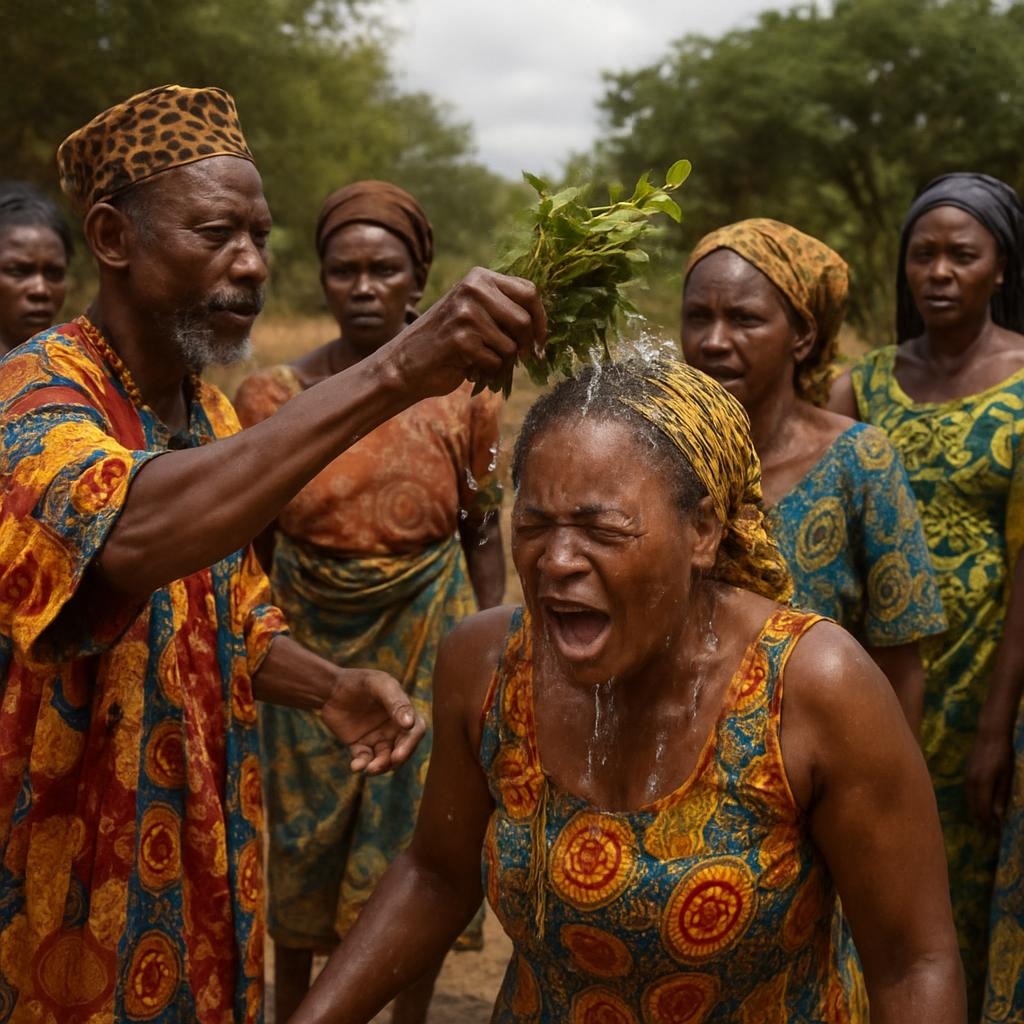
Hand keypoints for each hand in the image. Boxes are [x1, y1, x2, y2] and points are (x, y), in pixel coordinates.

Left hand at [321, 667, 425, 773]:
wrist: (330, 688)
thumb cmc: (359, 681)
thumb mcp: (379, 685)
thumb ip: (396, 702)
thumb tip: (410, 724)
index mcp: (403, 712)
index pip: (415, 731)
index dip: (410, 744)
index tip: (398, 754)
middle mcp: (393, 728)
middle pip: (402, 749)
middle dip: (397, 759)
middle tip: (386, 764)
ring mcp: (377, 738)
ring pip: (384, 759)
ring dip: (380, 766)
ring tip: (369, 769)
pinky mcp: (360, 746)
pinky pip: (364, 759)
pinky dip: (361, 765)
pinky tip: (356, 766)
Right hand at [382, 268, 546, 399]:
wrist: (407, 362)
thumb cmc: (449, 340)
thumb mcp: (475, 311)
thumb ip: (504, 309)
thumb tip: (543, 327)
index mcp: (480, 277)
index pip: (529, 292)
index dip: (541, 320)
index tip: (540, 341)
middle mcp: (473, 289)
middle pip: (523, 320)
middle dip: (526, 345)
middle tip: (521, 358)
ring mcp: (466, 313)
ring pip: (510, 346)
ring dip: (503, 362)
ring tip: (484, 361)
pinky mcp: (461, 339)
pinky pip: (495, 361)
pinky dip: (489, 371)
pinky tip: (470, 367)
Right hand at [966, 726, 1013, 826]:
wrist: (990, 735)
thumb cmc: (1003, 755)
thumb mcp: (1007, 776)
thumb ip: (1001, 795)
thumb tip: (998, 814)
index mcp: (982, 784)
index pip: (982, 809)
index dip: (988, 822)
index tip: (996, 832)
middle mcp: (971, 782)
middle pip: (973, 806)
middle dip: (981, 819)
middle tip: (991, 830)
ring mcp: (967, 776)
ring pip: (969, 799)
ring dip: (976, 811)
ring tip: (986, 820)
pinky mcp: (967, 772)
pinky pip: (968, 792)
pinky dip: (974, 801)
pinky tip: (980, 803)